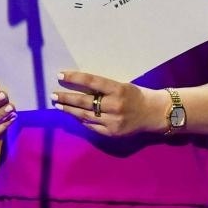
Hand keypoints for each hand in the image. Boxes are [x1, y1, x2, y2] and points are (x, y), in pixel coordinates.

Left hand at [52, 70, 168, 136]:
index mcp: (118, 89)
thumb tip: (79, 86)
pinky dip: (81, 119)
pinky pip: (91, 126)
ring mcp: (112, 121)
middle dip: (66, 98)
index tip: (60, 75)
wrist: (154, 113)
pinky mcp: (111, 133)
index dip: (74, 78)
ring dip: (69, 110)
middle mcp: (114, 105)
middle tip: (53, 95)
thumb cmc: (137, 95)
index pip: (91, 81)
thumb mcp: (122, 85)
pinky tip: (73, 114)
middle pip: (84, 101)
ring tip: (59, 105)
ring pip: (84, 115)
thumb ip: (103, 88)